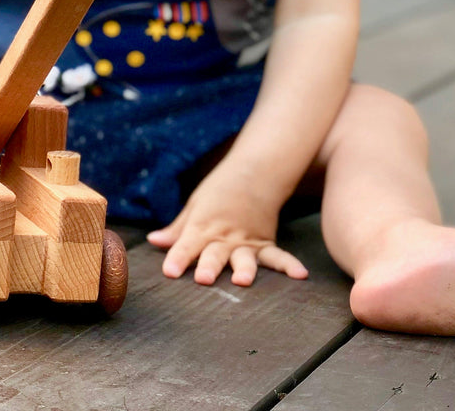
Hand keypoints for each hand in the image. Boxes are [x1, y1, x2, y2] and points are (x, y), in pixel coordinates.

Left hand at [146, 177, 308, 286]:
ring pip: (245, 257)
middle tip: (203, 278)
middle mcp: (225, 235)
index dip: (178, 258)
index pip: (187, 244)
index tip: (169, 272)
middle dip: (209, 266)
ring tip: (243, 280)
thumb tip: (154, 241)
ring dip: (244, 269)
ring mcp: (247, 240)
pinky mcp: (265, 242)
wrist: (252, 173)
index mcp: (204, 225)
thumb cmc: (218, 192)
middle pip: (215, 253)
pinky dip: (289, 265)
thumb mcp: (194, 205)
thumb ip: (177, 228)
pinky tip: (300, 275)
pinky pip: (278, 256)